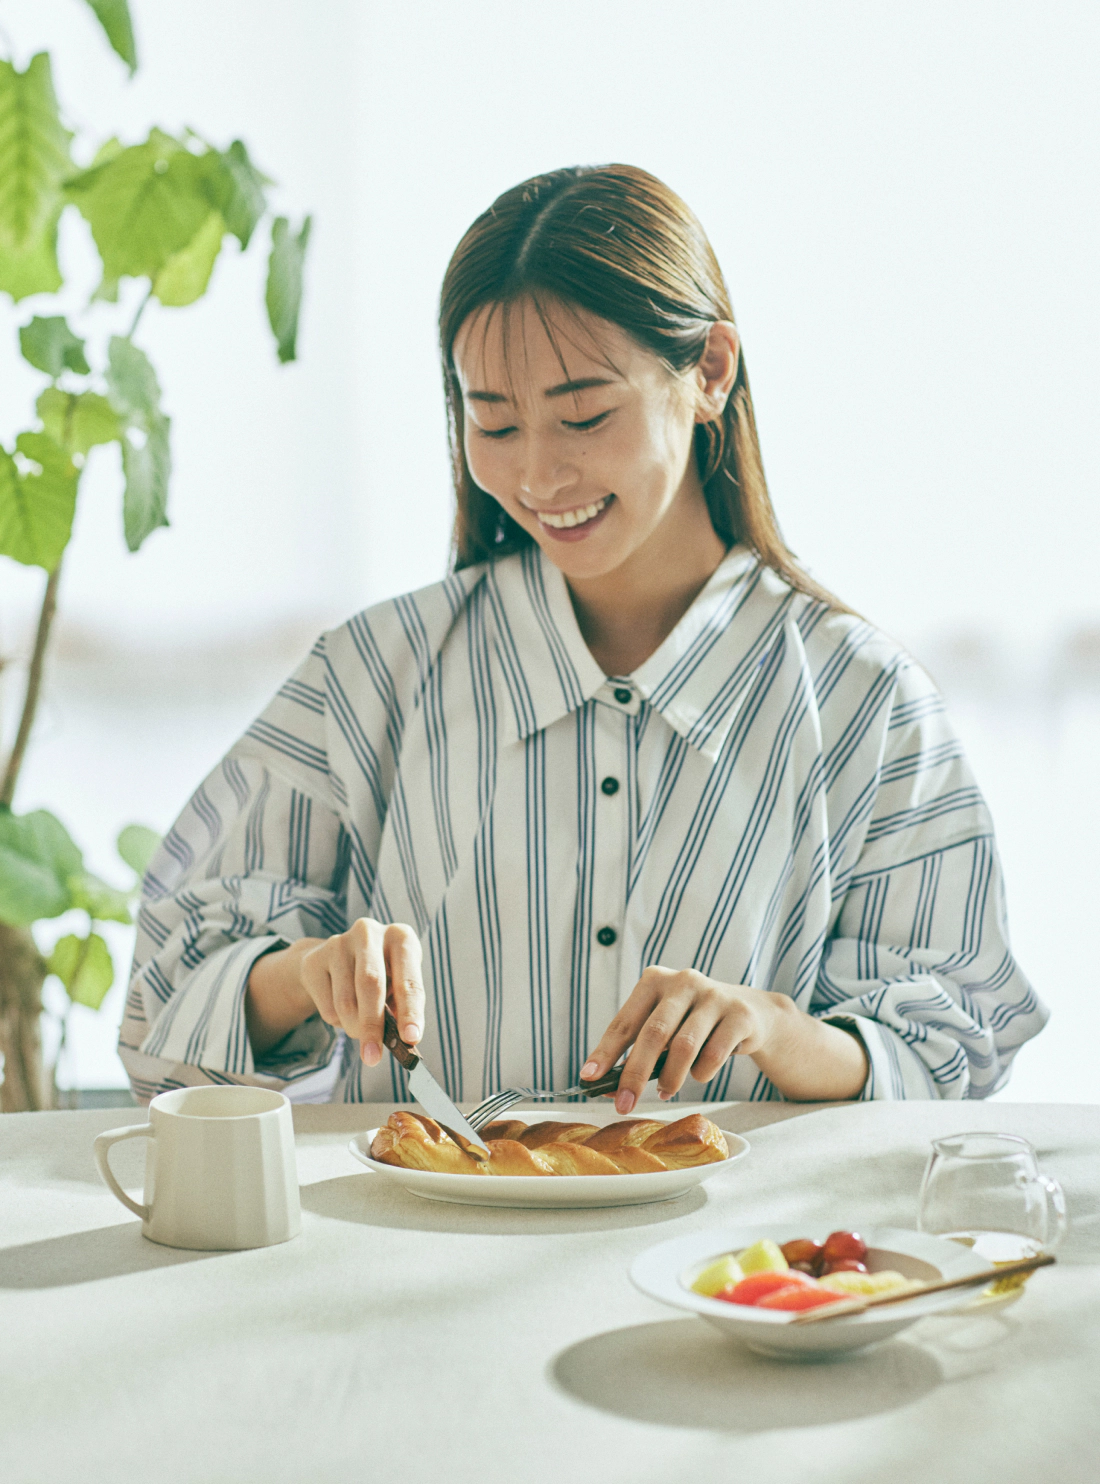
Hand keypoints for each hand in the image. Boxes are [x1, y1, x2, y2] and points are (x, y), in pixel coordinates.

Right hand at [246, 918, 424, 1064]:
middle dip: (373, 1026)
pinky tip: (342, 1011)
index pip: (409, 979)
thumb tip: (402, 1040)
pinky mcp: (315, 959)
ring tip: (361, 1031)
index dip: (411, 1011)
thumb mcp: (398, 985)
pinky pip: (326, 1005)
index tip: (411, 1038)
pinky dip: (337, 1021)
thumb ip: (401, 1009)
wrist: (336, 958)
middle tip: (373, 1057)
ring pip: (346, 1001)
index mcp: (400, 937)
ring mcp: (339, 942)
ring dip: (354, 1028)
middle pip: (371, 985)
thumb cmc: (381, 976)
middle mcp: (369, 932)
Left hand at [579, 966, 781, 1113]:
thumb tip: (609, 1086)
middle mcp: (682, 981)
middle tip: (624, 1104)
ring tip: (665, 1092)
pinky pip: (714, 1054)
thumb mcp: (665, 1026)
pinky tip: (699, 1075)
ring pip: (683, 1046)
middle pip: (652, 1033)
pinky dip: (701, 1073)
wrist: (752, 1013)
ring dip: (670, 1078)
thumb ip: (639, 1048)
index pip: (624, 1021)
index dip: (605, 1051)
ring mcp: (713, 995)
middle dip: (635, 1074)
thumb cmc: (695, 1023)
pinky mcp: (739, 1014)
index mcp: (654, 980)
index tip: (589, 1076)